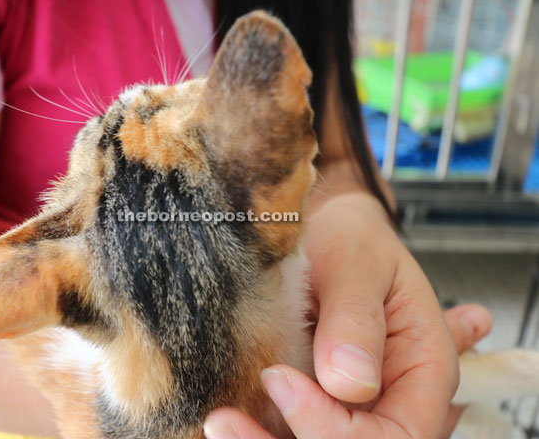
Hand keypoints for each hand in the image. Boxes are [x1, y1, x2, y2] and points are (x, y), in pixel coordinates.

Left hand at [203, 193, 492, 437]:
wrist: (325, 229)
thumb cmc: (352, 239)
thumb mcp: (357, 262)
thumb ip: (357, 317)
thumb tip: (350, 381)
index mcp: (423, 366)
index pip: (400, 432)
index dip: (339, 428)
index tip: (278, 380)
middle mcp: (392, 397)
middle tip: (228, 419)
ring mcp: (352, 406)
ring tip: (223, 421)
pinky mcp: (315, 404)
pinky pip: (289, 432)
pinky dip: (257, 432)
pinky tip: (228, 417)